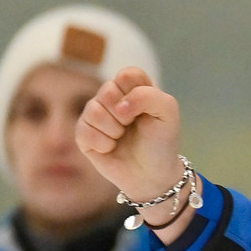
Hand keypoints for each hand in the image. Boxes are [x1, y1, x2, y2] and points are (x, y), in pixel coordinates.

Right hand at [75, 67, 186, 226]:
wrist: (152, 175)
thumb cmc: (160, 143)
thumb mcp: (168, 114)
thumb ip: (149, 96)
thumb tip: (119, 106)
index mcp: (133, 87)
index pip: (127, 74)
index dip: (136, 94)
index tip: (147, 111)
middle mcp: (112, 97)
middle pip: (107, 90)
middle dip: (124, 114)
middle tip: (133, 126)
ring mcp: (95, 114)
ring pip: (93, 109)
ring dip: (113, 130)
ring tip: (122, 138)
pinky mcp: (83, 133)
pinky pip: (83, 130)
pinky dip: (101, 143)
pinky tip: (110, 148)